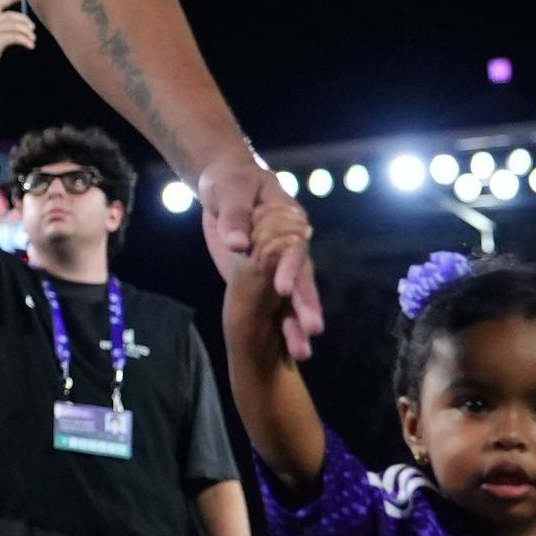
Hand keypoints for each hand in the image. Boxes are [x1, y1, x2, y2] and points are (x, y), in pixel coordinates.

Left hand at [202, 166, 322, 350]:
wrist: (223, 187)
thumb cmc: (231, 182)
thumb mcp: (230, 190)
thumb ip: (234, 216)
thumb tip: (238, 244)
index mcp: (290, 220)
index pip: (294, 248)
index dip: (290, 267)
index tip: (282, 289)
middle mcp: (291, 246)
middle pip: (302, 278)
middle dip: (306, 304)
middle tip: (312, 329)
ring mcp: (279, 265)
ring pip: (293, 296)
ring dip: (297, 323)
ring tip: (301, 353)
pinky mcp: (264, 277)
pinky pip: (274, 303)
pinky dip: (280, 324)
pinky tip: (285, 350)